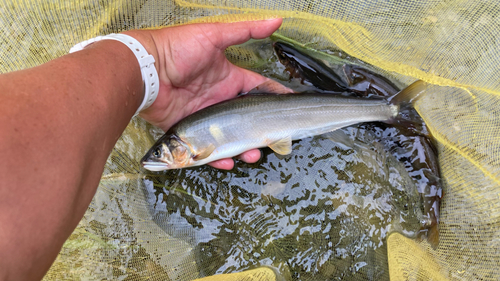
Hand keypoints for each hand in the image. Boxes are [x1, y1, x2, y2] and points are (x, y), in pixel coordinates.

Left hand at [123, 19, 282, 169]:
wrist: (145, 69)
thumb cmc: (177, 48)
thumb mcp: (214, 35)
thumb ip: (245, 31)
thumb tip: (276, 20)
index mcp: (228, 78)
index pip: (257, 89)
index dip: (274, 97)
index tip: (289, 107)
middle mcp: (219, 98)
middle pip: (246, 119)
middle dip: (260, 131)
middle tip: (272, 141)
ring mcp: (205, 116)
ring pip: (230, 137)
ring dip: (243, 148)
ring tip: (252, 155)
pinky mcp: (189, 130)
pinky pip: (206, 148)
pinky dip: (217, 158)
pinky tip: (228, 163)